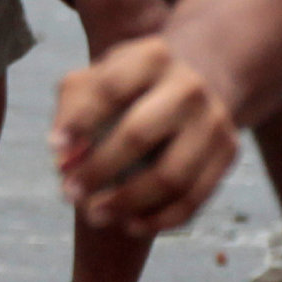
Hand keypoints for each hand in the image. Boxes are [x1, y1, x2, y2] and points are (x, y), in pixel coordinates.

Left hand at [50, 36, 239, 234]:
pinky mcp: (228, 153)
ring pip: (171, 176)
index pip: (110, 90)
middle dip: (98, 170)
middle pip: (138, 135)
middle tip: (68, 193)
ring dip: (127, 202)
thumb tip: (63, 154)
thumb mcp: (94, 80)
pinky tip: (130, 224)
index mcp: (151, 57)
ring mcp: (214, 121)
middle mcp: (188, 87)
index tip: (53, 149)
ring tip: (94, 215)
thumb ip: (71, 109)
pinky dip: (160, 219)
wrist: (189, 89)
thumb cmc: (124, 90)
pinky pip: (194, 198)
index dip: (79, 121)